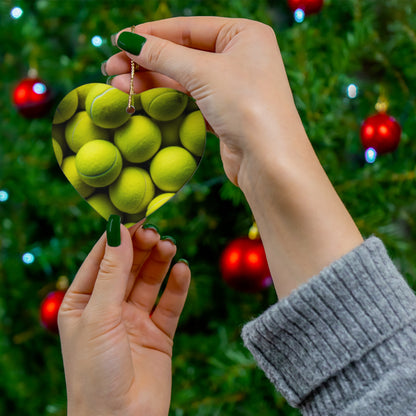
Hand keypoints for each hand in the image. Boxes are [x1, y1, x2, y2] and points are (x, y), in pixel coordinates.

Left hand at [58, 220, 189, 415]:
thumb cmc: (95, 372)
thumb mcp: (99, 315)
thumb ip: (112, 272)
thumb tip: (118, 229)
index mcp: (83, 303)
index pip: (101, 259)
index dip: (117, 237)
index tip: (134, 215)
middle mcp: (109, 308)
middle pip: (128, 267)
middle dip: (141, 248)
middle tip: (155, 232)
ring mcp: (135, 320)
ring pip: (150, 281)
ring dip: (160, 262)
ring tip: (170, 246)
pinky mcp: (159, 333)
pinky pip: (170, 303)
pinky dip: (177, 286)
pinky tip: (183, 270)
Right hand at [104, 17, 301, 186]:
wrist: (269, 161)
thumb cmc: (246, 106)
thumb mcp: (203, 72)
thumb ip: (163, 54)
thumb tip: (128, 40)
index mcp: (243, 34)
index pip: (188, 28)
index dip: (151, 34)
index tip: (118, 40)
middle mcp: (240, 57)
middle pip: (183, 53)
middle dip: (146, 60)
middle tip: (110, 68)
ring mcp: (232, 86)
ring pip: (184, 78)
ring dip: (151, 81)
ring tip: (117, 85)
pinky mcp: (224, 112)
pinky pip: (190, 99)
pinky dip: (166, 98)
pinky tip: (141, 98)